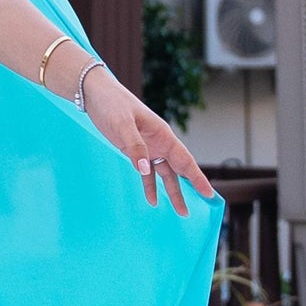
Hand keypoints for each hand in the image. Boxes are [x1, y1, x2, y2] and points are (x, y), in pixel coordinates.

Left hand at [78, 72, 216, 213]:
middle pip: (179, 170)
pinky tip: (152, 200)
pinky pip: (146, 172)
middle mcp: (159, 142)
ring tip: (181, 211)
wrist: (95, 93)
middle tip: (197, 209)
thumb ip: (134, 146)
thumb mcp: (122, 124)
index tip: (209, 193)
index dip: (198, 178)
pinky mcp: (133, 150)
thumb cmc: (111, 103)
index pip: (185, 160)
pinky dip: (150, 186)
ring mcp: (147, 147)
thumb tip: (145, 170)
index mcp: (162, 134)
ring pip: (164, 174)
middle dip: (189, 189)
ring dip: (172, 191)